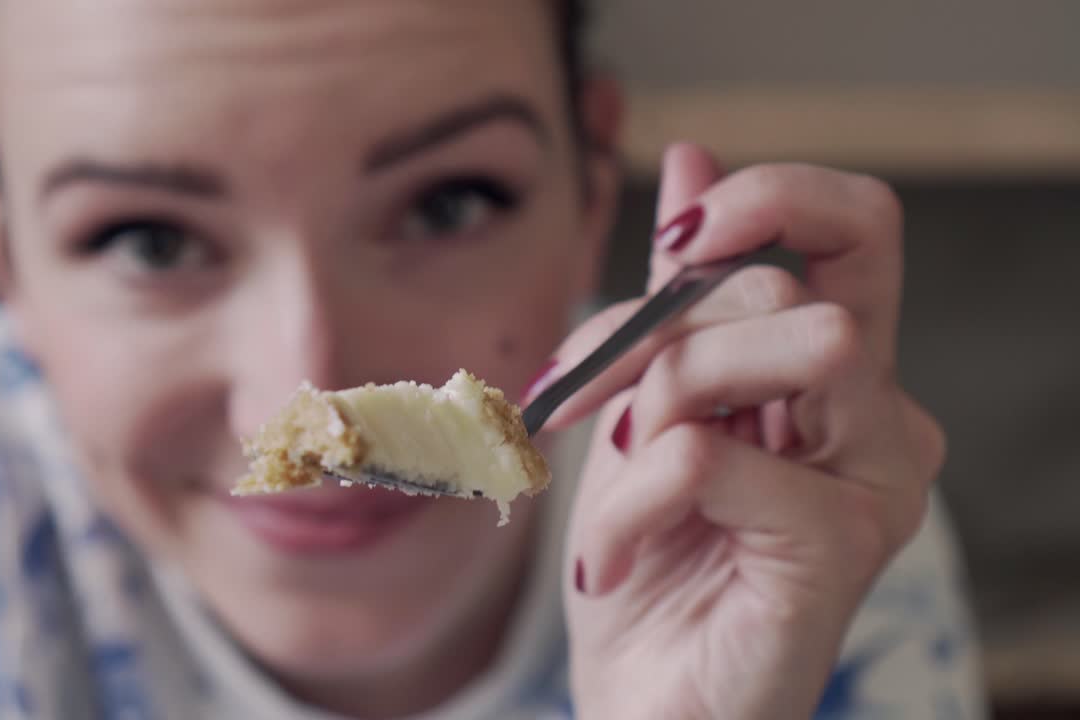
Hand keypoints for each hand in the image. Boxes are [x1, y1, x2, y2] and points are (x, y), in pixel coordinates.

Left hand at [537, 144, 945, 719]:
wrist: (644, 700)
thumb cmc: (649, 563)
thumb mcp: (642, 405)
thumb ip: (677, 292)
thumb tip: (692, 159)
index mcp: (835, 375)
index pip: (859, 226)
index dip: (773, 198)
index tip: (682, 231)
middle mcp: (879, 422)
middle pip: (785, 285)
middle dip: (655, 331)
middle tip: (594, 405)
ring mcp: (874, 487)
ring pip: (782, 344)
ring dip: (656, 407)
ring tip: (618, 485)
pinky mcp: (839, 549)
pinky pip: (712, 455)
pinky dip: (631, 497)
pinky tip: (614, 557)